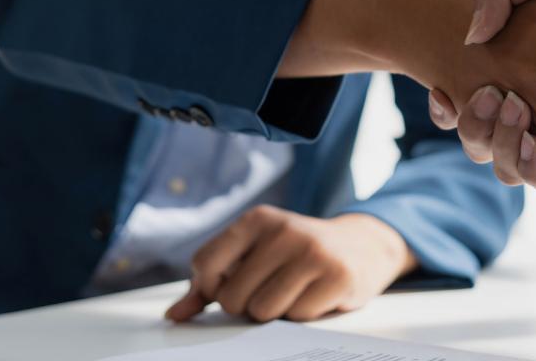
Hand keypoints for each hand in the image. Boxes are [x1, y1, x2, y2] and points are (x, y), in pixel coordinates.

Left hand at [165, 205, 416, 323]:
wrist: (361, 245)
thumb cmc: (296, 252)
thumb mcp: (254, 253)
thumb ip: (211, 282)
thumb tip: (174, 315)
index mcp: (257, 219)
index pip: (205, 264)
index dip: (210, 288)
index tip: (228, 285)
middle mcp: (284, 230)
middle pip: (232, 298)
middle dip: (246, 305)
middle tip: (269, 289)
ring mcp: (313, 252)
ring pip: (263, 312)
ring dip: (275, 312)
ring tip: (293, 291)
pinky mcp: (338, 276)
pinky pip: (297, 317)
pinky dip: (302, 313)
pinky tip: (315, 293)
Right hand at [277, 0, 535, 191]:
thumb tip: (471, 39)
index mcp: (531, 68)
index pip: (476, 106)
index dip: (460, 112)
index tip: (445, 96)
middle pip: (491, 144)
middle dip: (481, 134)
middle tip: (491, 102)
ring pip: (524, 166)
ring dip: (511, 154)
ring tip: (514, 119)